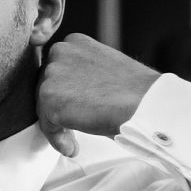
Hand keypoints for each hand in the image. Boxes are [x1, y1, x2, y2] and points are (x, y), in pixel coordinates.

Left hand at [36, 34, 159, 157]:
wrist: (146, 103)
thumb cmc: (134, 92)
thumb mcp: (102, 70)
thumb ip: (80, 75)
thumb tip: (67, 96)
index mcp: (74, 42)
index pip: (56, 71)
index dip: (64, 94)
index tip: (75, 109)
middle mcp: (59, 52)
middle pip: (45, 88)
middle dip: (58, 109)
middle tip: (76, 126)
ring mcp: (52, 74)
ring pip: (44, 106)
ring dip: (58, 125)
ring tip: (75, 140)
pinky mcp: (49, 97)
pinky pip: (47, 125)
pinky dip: (58, 139)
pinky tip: (73, 147)